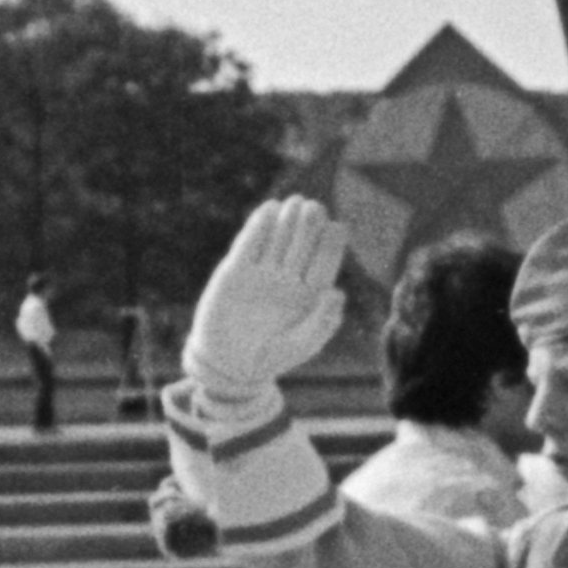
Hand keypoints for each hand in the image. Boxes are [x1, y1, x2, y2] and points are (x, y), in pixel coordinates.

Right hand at [182, 199, 349, 408]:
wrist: (229, 365)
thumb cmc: (271, 358)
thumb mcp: (302, 345)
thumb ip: (322, 322)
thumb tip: (338, 292)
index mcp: (309, 293)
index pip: (324, 262)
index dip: (331, 244)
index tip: (339, 227)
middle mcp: (287, 279)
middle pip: (301, 245)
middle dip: (310, 225)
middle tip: (315, 207)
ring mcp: (261, 273)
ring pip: (277, 240)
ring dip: (286, 221)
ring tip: (295, 202)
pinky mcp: (234, 272)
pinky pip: (248, 246)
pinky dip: (257, 228)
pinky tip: (268, 209)